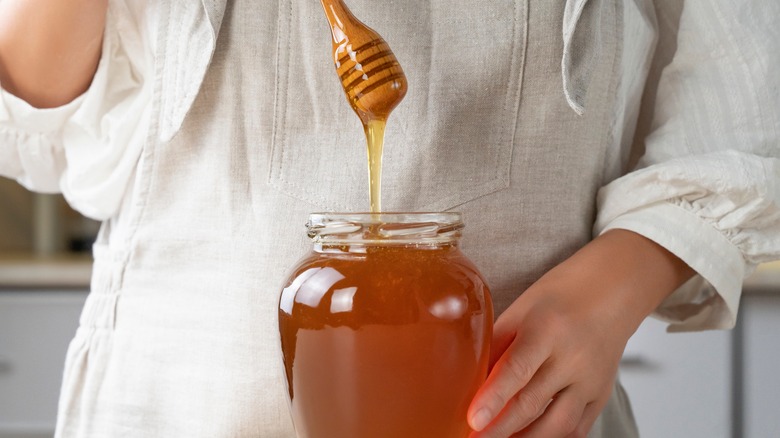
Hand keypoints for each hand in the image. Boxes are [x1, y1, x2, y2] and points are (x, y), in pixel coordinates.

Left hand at [468, 229, 693, 436]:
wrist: (612, 290)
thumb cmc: (561, 295)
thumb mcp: (521, 309)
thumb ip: (497, 343)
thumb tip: (471, 378)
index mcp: (547, 329)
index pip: (517, 370)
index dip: (493, 398)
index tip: (473, 420)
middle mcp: (572, 358)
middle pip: (532, 403)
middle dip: (498, 429)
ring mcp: (591, 381)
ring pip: (556, 425)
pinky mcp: (601, 395)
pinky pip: (577, 428)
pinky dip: (551, 437)